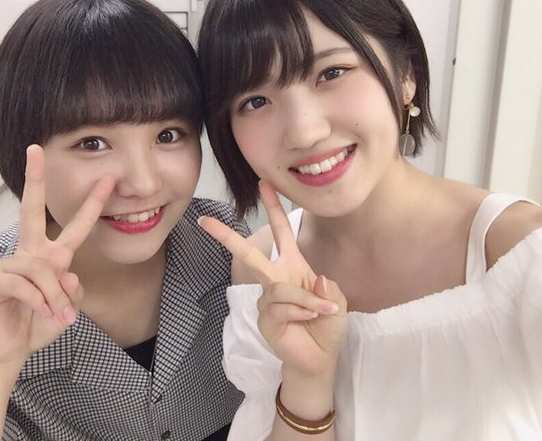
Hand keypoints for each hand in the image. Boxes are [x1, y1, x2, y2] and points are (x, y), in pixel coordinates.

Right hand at [0, 145, 113, 366]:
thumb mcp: (68, 307)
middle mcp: (30, 254)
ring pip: (42, 268)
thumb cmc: (39, 322)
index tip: (106, 179)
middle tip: (35, 151)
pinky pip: (25, 285)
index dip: (91, 204)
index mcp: (51, 257)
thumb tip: (69, 276)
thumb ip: (73, 290)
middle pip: (32, 211)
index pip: (73, 226)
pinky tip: (42, 313)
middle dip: (34, 180)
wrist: (11, 348)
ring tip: (57, 315)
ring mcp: (10, 265)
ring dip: (54, 296)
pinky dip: (39, 302)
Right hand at [199, 181, 346, 376]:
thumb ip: (329, 288)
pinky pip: (281, 307)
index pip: (282, 233)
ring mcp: (267, 300)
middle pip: (250, 254)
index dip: (274, 209)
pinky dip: (301, 311)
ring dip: (305, 299)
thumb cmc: (326, 324)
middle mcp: (276, 279)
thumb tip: (316, 279)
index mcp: (293, 267)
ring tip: (320, 311)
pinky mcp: (264, 318)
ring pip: (280, 288)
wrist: (320, 357)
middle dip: (228, 237)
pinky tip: (308, 319)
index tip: (264, 184)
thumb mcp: (337, 301)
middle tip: (205, 221)